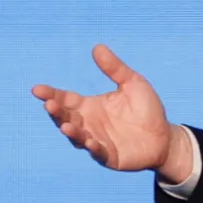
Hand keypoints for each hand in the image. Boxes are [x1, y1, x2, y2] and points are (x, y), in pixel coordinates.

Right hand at [32, 44, 192, 180]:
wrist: (165, 137)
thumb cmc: (147, 110)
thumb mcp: (133, 84)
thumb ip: (115, 69)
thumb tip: (98, 47)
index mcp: (89, 105)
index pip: (65, 98)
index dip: (51, 94)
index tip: (37, 89)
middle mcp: (88, 123)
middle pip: (65, 117)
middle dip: (56, 112)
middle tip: (49, 104)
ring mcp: (96, 140)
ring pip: (77, 137)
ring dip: (71, 132)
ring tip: (66, 126)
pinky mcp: (109, 156)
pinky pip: (98, 153)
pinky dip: (93, 147)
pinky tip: (90, 141)